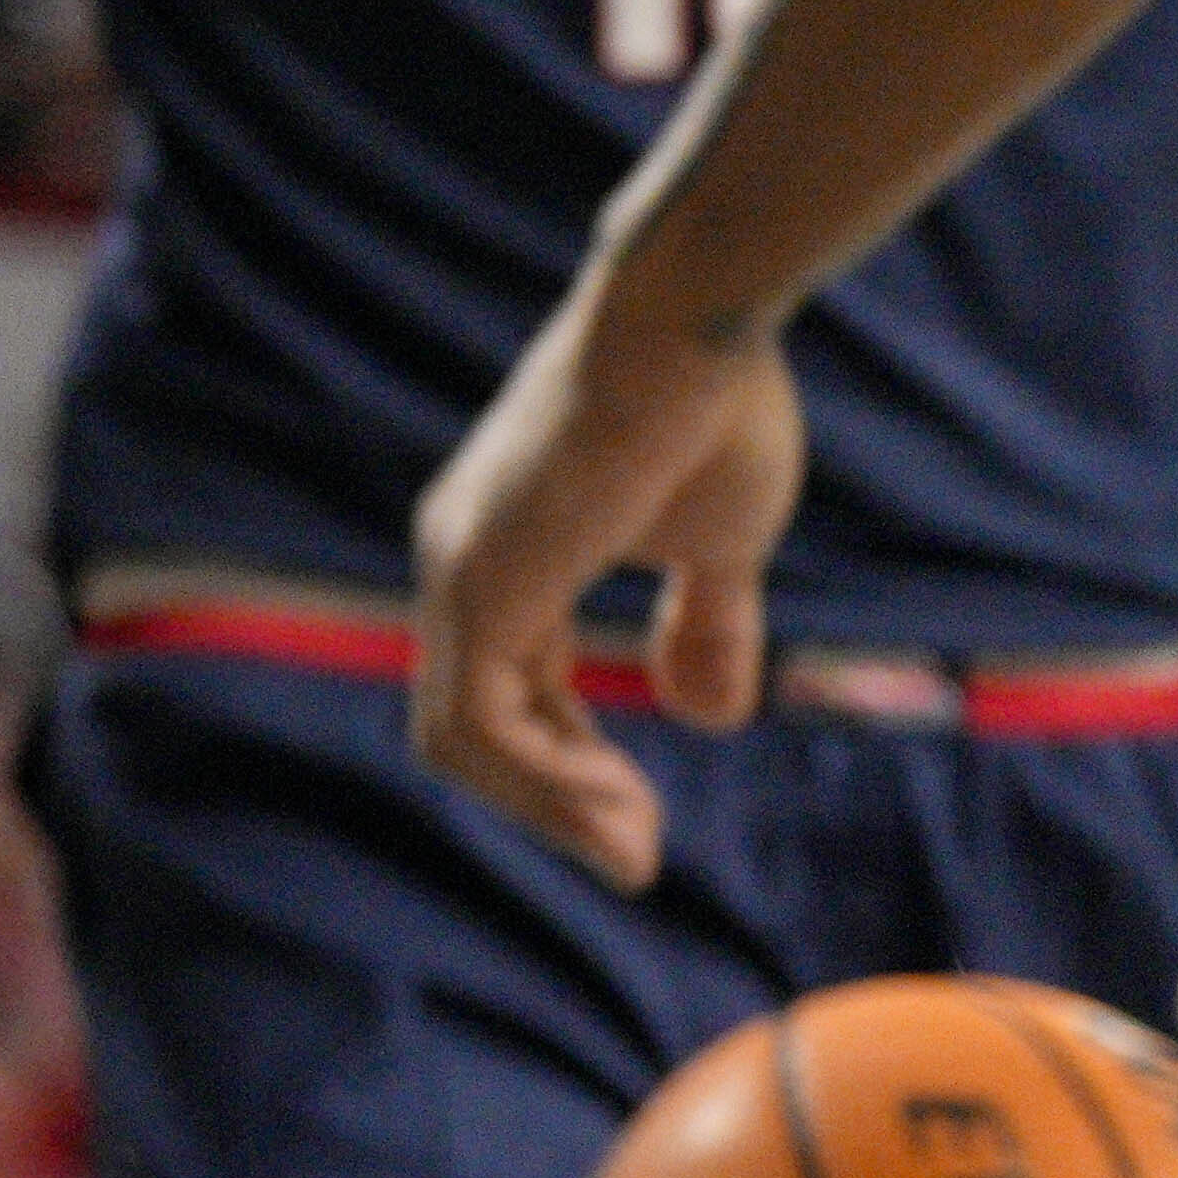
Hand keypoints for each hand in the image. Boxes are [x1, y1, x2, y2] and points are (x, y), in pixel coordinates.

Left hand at [412, 266, 806, 889]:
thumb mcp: (716, 544)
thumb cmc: (711, 409)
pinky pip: (480, 720)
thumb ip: (702, 626)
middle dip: (554, 806)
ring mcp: (463, 566)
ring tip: (634, 848)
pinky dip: (541, 782)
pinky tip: (617, 807)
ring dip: (551, 809)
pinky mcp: (485, 575)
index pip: (498, 694)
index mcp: (501, 553)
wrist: (697, 320)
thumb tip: (703, 717)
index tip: (642, 828)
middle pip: (467, 730)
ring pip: (464, 738)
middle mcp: (460, 560)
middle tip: (636, 857)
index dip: (564, 769)